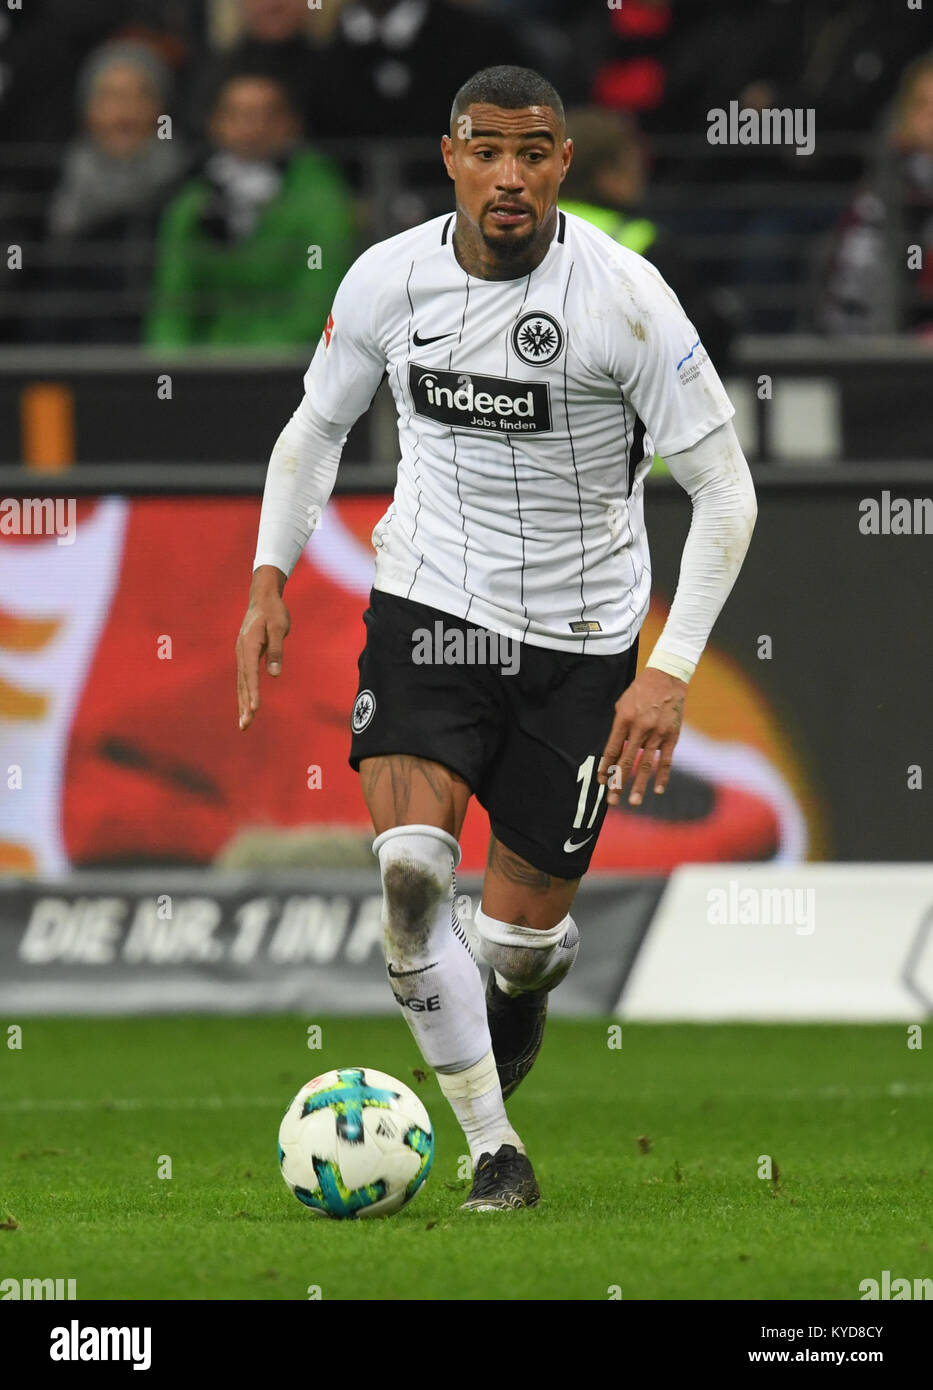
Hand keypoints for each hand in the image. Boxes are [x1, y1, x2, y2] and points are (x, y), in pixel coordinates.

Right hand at [236, 567, 288, 729]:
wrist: (263, 598)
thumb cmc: (274, 612)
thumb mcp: (279, 628)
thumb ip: (276, 650)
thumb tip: (275, 674)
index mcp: (249, 645)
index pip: (251, 674)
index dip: (253, 692)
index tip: (255, 709)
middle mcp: (242, 652)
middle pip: (243, 683)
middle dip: (244, 705)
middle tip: (245, 726)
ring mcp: (241, 654)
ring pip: (242, 683)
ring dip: (243, 703)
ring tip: (244, 723)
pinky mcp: (245, 655)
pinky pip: (244, 678)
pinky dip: (245, 693)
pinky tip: (246, 706)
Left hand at [597, 667, 686, 806]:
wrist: (668, 677)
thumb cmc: (641, 691)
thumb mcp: (623, 704)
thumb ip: (619, 726)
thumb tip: (615, 750)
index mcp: (624, 719)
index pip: (612, 749)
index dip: (606, 767)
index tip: (602, 782)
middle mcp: (640, 728)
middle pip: (627, 761)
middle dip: (618, 783)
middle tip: (612, 801)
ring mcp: (657, 733)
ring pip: (646, 765)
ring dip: (639, 785)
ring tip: (633, 802)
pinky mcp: (672, 736)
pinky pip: (666, 760)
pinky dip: (662, 776)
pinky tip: (657, 790)